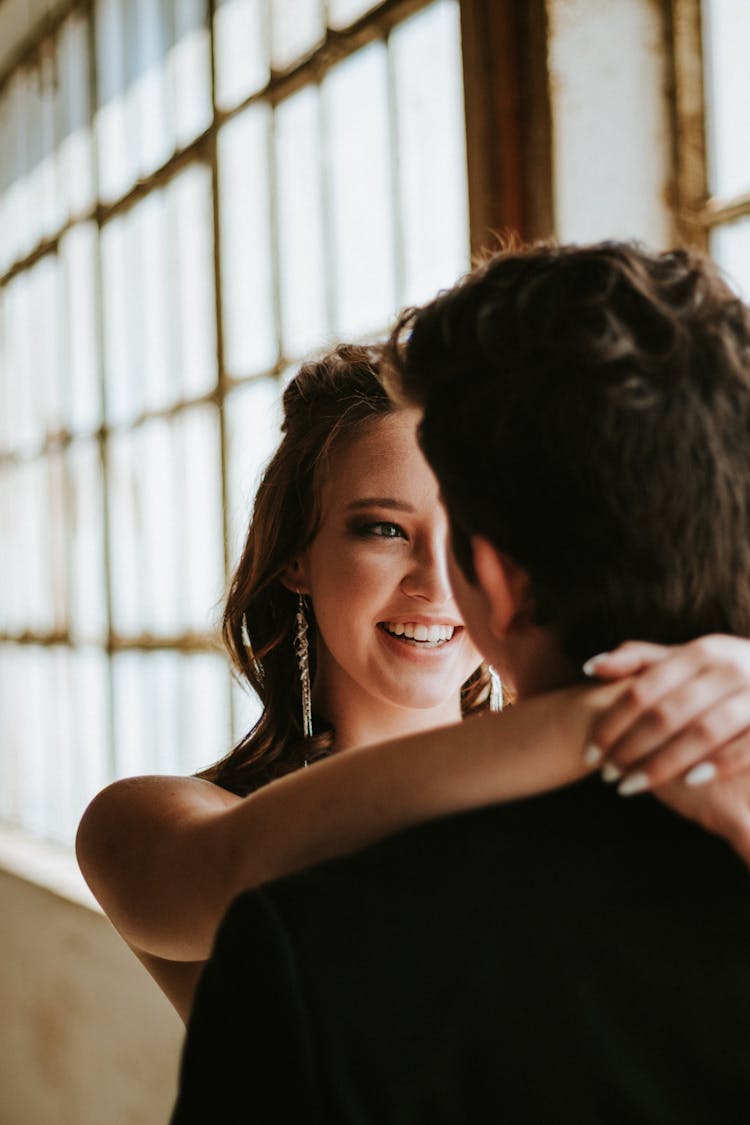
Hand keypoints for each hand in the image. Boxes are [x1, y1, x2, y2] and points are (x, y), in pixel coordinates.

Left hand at [582, 635, 749, 866]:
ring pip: (702, 732)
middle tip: (607, 777)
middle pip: (666, 713)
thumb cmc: (723, 672)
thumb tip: (590, 666)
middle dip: (630, 748)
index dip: (611, 724)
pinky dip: (717, 763)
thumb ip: (638, 660)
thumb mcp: (686, 658)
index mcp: (699, 652)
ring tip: (632, 786)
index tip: (589, 755)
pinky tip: (689, 782)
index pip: (642, 691)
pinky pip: (745, 745)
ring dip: (663, 763)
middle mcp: (727, 668)